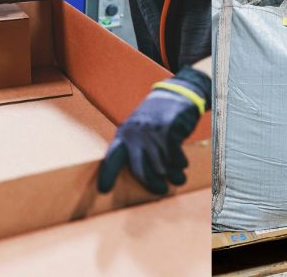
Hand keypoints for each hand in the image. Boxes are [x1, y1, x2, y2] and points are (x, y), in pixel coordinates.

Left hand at [97, 68, 209, 194]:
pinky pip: (175, 156)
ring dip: (172, 175)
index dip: (107, 174)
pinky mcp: (170, 130)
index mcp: (124, 135)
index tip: (103, 190)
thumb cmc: (156, 118)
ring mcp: (152, 132)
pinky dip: (180, 163)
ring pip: (160, 165)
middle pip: (140, 169)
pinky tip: (182, 163)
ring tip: (178, 179)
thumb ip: (136, 150)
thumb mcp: (139, 129)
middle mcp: (135, 134)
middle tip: (161, 191)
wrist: (175, 95)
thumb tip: (144, 179)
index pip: (112, 158)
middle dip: (151, 184)